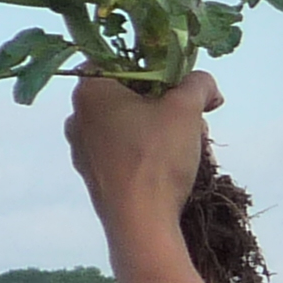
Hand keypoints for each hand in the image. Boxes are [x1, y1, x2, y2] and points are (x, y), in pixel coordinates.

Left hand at [64, 71, 218, 250]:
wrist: (141, 223)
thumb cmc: (156, 157)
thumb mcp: (187, 109)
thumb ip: (198, 83)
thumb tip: (206, 84)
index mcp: (89, 91)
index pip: (119, 59)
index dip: (154, 65)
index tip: (180, 82)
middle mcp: (77, 117)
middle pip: (127, 93)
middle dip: (164, 101)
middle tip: (193, 115)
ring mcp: (82, 149)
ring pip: (127, 124)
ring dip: (160, 127)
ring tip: (189, 144)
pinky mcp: (94, 176)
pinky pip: (122, 151)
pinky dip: (146, 151)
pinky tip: (171, 167)